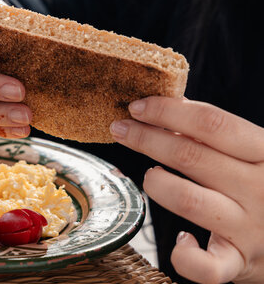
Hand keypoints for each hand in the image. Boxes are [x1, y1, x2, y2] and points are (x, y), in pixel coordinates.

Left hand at [110, 96, 263, 282]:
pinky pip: (206, 266)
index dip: (167, 111)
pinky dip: (186, 255)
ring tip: (149, 176)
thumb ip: (219, 134)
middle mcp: (259, 188)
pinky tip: (180, 241)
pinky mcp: (241, 262)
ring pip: (188, 200)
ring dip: (157, 183)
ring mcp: (250, 227)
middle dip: (146, 138)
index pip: (211, 123)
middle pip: (190, 155)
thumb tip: (173, 105)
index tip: (138, 107)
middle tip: (120, 129)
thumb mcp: (257, 154)